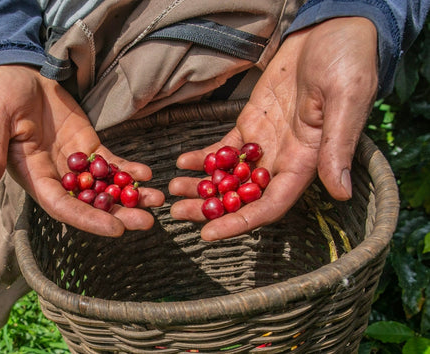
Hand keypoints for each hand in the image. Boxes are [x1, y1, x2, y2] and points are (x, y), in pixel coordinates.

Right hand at [0, 65, 164, 236]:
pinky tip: (146, 173)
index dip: (88, 219)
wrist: (19, 74)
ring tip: (157, 200)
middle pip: (91, 203)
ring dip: (131, 195)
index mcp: (34, 177)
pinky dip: (128, 170)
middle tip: (147, 221)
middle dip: (119, 213)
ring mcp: (76, 163)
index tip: (116, 229)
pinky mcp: (88, 146)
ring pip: (106, 186)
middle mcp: (57, 176)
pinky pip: (111, 162)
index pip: (62, 206)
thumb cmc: (0, 96)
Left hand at [170, 17, 377, 239]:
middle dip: (210, 207)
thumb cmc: (348, 62)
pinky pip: (225, 147)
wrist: (331, 31)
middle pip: (243, 195)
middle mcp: (283, 158)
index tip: (208, 234)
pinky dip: (205, 156)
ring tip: (172, 188)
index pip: (270, 204)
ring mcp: (265, 142)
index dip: (240, 222)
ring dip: (202, 185)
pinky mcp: (252, 123)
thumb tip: (341, 193)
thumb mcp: (347, 102)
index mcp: (306, 161)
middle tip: (177, 212)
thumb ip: (337, 147)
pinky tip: (183, 162)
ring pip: (229, 174)